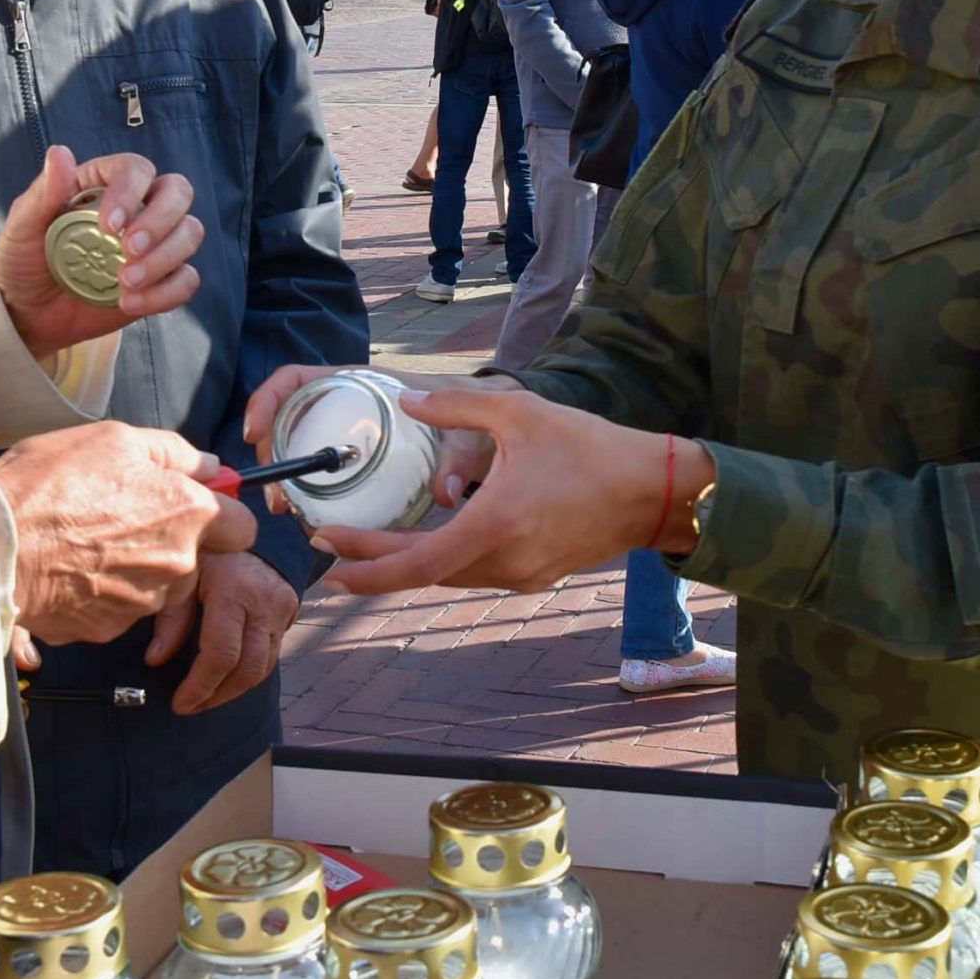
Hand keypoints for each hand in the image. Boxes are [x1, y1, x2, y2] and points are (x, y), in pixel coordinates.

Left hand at [0, 147, 204, 356]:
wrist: (26, 313)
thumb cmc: (23, 260)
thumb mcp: (22, 226)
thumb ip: (44, 192)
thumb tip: (60, 153)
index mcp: (104, 184)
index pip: (136, 169)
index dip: (131, 192)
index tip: (109, 225)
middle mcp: (137, 208)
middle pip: (177, 192)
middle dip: (160, 220)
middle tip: (129, 249)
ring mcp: (152, 244)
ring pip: (189, 233)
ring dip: (164, 258)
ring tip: (125, 283)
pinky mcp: (159, 280)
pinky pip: (186, 280)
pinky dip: (166, 293)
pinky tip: (130, 303)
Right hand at [0, 423, 254, 645]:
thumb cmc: (49, 484)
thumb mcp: (113, 440)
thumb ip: (173, 453)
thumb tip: (210, 466)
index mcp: (188, 512)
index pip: (242, 527)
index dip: (222, 515)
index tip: (196, 509)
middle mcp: (176, 564)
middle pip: (196, 558)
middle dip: (171, 542)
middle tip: (122, 520)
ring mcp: (143, 602)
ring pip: (157, 585)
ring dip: (136, 569)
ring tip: (86, 543)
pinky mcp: (108, 629)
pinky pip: (118, 608)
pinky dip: (102, 593)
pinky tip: (70, 569)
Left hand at [146, 551, 299, 714]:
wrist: (251, 527)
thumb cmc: (210, 550)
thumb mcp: (184, 573)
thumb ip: (171, 616)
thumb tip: (155, 660)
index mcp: (233, 590)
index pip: (221, 654)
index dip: (200, 686)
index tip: (180, 703)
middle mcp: (263, 603)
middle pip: (247, 668)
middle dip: (217, 696)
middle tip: (191, 707)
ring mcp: (281, 610)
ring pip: (264, 667)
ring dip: (233, 690)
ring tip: (206, 699)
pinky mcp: (289, 614)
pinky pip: (272, 656)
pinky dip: (248, 674)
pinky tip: (227, 679)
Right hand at [240, 366, 510, 511]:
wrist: (490, 422)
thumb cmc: (474, 416)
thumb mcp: (467, 435)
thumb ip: (458, 460)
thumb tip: (445, 493)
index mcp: (361, 382)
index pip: (295, 378)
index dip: (266, 399)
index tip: (256, 433)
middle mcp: (347, 401)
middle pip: (286, 416)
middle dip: (271, 453)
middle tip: (279, 498)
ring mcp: (349, 428)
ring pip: (298, 443)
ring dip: (286, 475)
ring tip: (290, 511)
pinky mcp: (356, 454)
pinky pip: (319, 465)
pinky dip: (307, 487)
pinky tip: (312, 514)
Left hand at [306, 388, 699, 595]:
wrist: (652, 492)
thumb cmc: (589, 447)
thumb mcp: (520, 413)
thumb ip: (455, 408)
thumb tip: (404, 401)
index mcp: (493, 525)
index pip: (413, 562)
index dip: (366, 562)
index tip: (327, 552)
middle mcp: (501, 562)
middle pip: (421, 574)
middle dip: (371, 562)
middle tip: (327, 544)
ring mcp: (517, 576)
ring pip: (445, 577)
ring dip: (404, 563)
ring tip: (364, 544)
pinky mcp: (531, 576)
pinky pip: (472, 573)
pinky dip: (439, 561)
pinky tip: (420, 543)